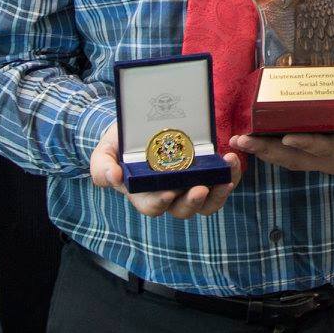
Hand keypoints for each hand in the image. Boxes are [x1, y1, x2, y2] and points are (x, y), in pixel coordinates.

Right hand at [90, 123, 241, 217]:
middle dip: (192, 201)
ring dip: (218, 193)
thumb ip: (102, 165)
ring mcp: (189, 184)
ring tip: (225, 178)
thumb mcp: (106, 149)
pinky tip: (231, 162)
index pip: (152, 206)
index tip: (167, 193)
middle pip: (183, 209)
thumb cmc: (121, 140)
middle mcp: (169, 193)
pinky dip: (230, 176)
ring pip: (207, 203)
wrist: (142, 123)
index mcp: (143, 193)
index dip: (159, 203)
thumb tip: (114, 177)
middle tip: (200, 188)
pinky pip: (221, 183)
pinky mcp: (207, 172)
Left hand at [231, 115, 333, 182]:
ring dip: (263, 152)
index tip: (287, 138)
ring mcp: (324, 160)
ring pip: (289, 159)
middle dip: (268, 150)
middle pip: (296, 157)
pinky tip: (254, 143)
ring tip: (238, 141)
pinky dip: (272, 151)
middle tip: (242, 140)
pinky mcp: (320, 157)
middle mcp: (332, 160)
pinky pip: (292, 156)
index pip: (325, 148)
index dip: (307, 144)